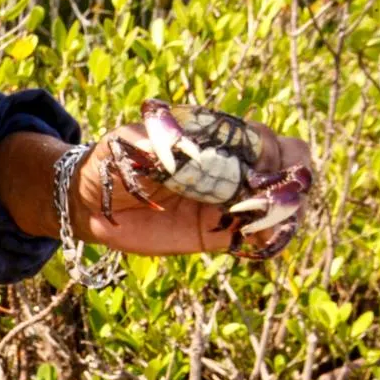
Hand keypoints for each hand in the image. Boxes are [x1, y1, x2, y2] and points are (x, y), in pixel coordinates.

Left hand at [72, 118, 312, 255]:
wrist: (89, 203)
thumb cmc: (111, 162)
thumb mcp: (129, 144)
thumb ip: (159, 143)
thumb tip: (191, 149)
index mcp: (215, 140)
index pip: (263, 138)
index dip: (271, 150)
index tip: (257, 167)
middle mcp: (229, 169)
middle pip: (286, 167)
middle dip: (291, 179)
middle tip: (270, 195)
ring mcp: (226, 202)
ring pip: (278, 202)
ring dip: (286, 210)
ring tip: (269, 221)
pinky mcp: (216, 235)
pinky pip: (255, 236)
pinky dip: (269, 238)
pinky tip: (263, 242)